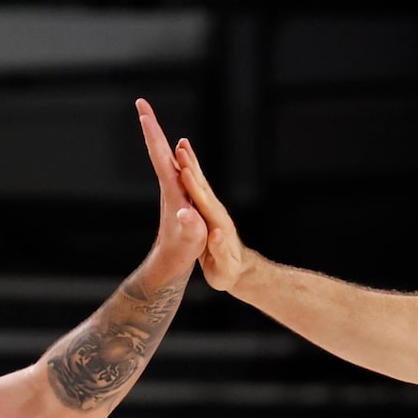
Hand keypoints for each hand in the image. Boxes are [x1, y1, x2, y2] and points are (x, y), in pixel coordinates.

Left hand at [134, 99, 206, 274]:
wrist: (170, 265)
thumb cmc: (181, 253)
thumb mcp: (190, 241)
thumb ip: (189, 227)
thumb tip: (186, 214)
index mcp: (172, 191)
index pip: (159, 156)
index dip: (153, 134)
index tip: (143, 113)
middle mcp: (169, 186)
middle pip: (158, 150)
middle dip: (150, 125)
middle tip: (140, 102)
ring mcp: (172, 191)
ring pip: (163, 156)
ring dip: (156, 135)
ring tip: (149, 117)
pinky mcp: (177, 196)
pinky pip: (171, 167)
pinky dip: (168, 152)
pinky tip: (171, 148)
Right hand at [171, 135, 252, 293]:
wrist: (237, 270)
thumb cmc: (228, 273)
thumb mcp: (223, 267)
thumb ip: (219, 250)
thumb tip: (215, 234)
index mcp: (217, 224)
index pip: (203, 202)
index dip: (194, 187)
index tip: (185, 171)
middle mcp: (215, 211)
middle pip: (201, 185)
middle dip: (191, 166)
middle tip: (180, 146)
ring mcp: (212, 209)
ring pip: (199, 182)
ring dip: (190, 163)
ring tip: (181, 145)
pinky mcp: (207, 211)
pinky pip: (195, 188)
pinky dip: (189, 173)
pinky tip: (182, 163)